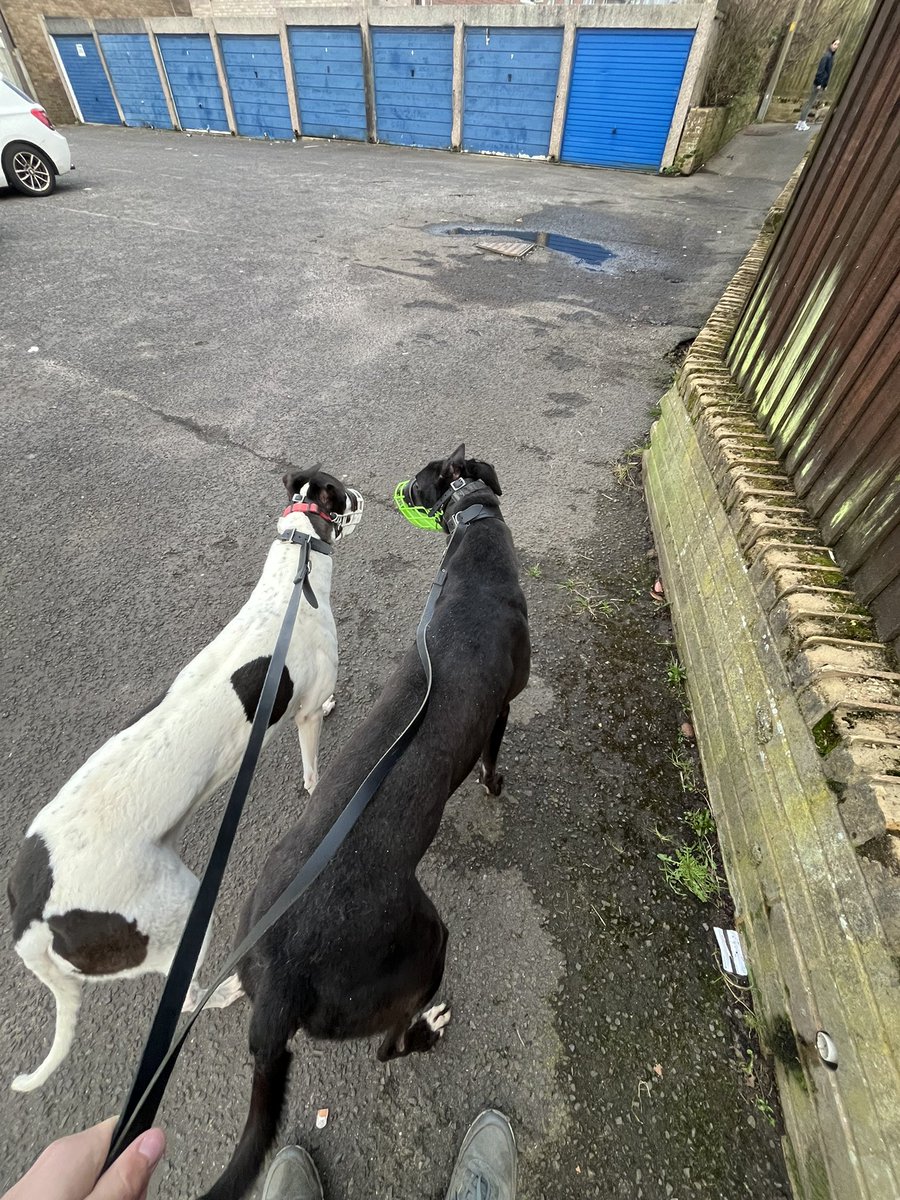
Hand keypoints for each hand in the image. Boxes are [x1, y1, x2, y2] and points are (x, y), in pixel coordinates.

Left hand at [3, 1119, 164, 1199]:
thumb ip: (126, 1175)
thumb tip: (154, 1138)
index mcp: (75, 1150)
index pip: (126, 1129)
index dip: (139, 1160)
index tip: (135, 1188)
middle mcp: (57, 1155)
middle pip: (111, 1157)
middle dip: (121, 1186)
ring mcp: (44, 1176)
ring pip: (93, 1178)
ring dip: (104, 1197)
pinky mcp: (36, 1193)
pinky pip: (73, 1190)